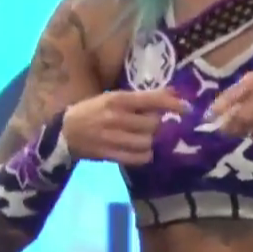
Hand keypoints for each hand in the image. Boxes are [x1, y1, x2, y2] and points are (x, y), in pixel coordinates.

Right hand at [60, 89, 188, 165]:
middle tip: (154, 124)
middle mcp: (116, 118)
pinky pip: (138, 157)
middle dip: (158, 125)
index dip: (172, 104)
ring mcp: (113, 138)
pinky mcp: (110, 154)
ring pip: (147, 142)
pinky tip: (142, 150)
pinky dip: (145, 155)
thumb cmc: (92, 110)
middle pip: (152, 124)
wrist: (65, 131)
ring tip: (146, 137)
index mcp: (117, 99)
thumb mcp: (111, 97)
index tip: (187, 108)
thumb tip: (171, 94)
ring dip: (152, 140)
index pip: (151, 100)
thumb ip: (138, 99)